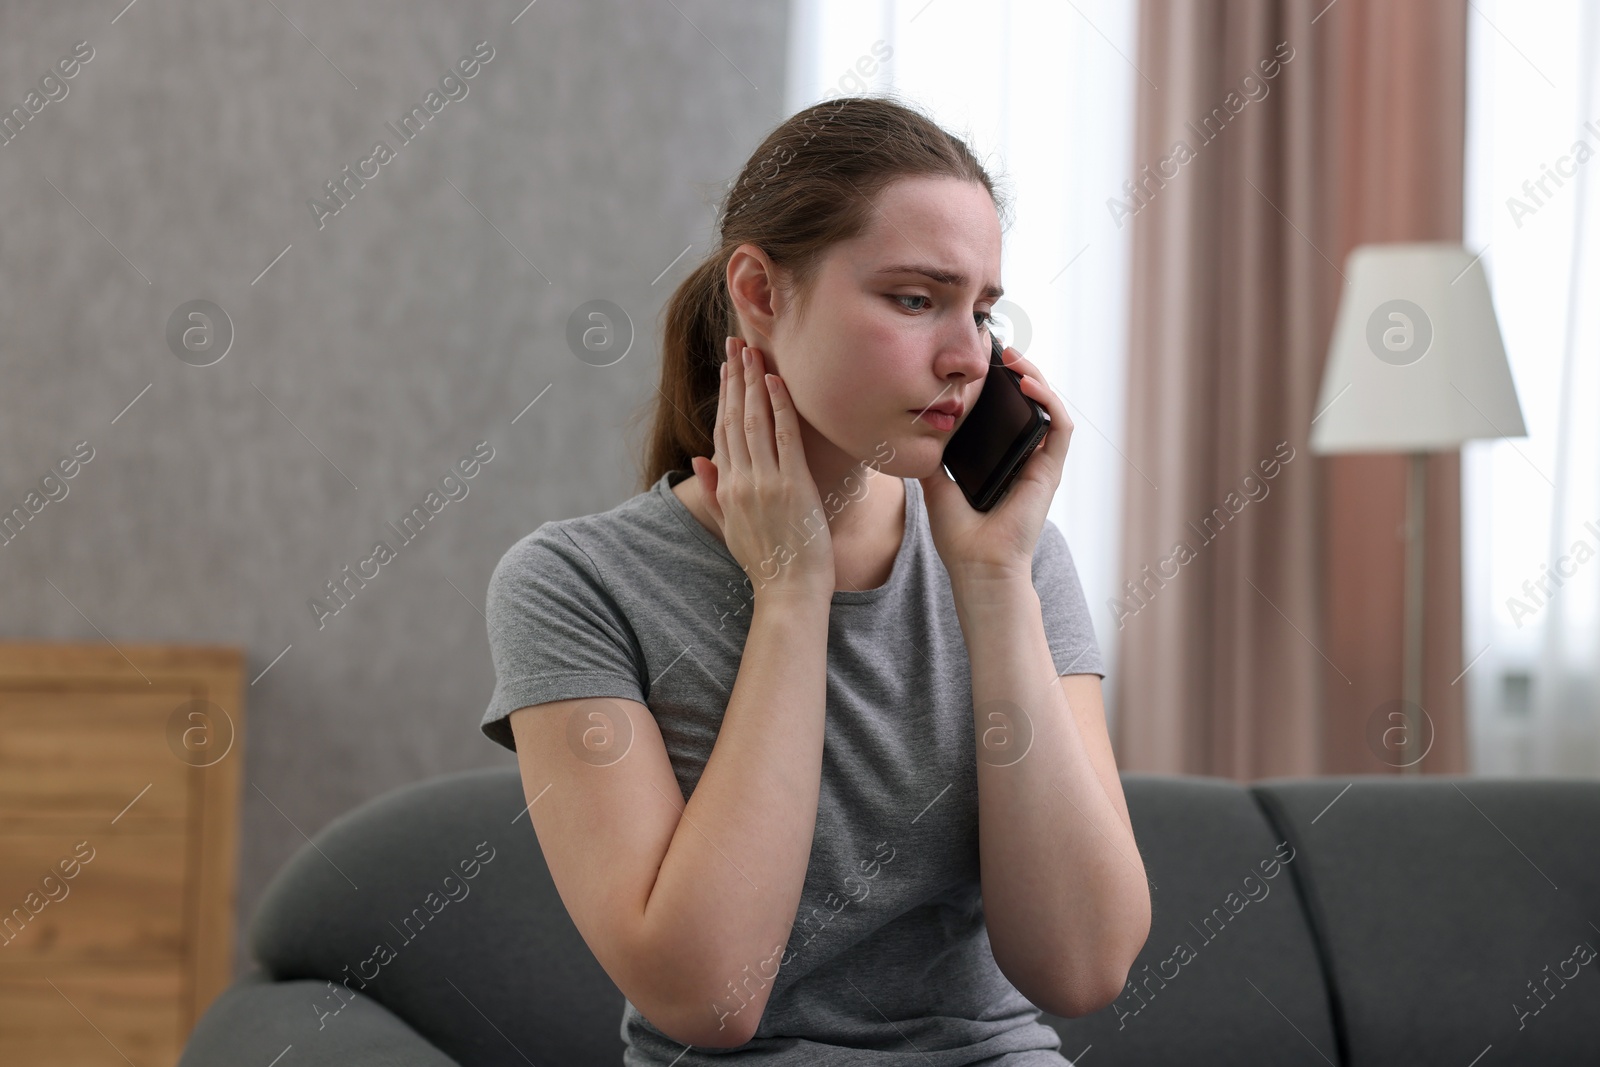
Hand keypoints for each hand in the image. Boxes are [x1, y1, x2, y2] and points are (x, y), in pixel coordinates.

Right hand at [689, 337, 835, 603]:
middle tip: (736, 344)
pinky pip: (784, 436)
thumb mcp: (730, 528)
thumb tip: (698, 458)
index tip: (727, 369)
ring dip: (753, 383)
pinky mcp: (792, 485)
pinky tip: (776, 382)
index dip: (725, 397)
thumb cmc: (766, 563)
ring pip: (756, 421)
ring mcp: (766, 482)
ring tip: (752, 352)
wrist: (788, 591)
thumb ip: (712, 492)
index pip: (723, 432)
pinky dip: (779, 406)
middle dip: (735, 379)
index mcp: (726, 489)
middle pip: (735, 419)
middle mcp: (741, 481)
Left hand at [916, 346, 1074, 586]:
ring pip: (1048, 407)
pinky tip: (1027, 384)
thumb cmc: (960, 536)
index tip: (979, 359)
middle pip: (1029, 402)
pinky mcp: (1050, 470)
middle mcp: (1025, 457)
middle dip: (1017, 370)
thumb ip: (935, 456)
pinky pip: (1059, 426)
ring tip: (1013, 357)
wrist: (977, 567)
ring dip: (1034, 376)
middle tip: (997, 348)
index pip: (1007, 410)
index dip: (999, 383)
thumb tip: (917, 427)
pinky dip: (1049, 400)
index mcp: (1003, 459)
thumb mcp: (937, 484)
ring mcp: (1041, 463)